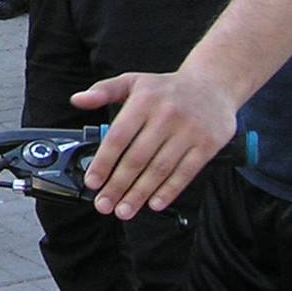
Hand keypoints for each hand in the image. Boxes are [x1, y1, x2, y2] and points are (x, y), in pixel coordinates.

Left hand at [73, 65, 237, 218]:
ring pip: (160, 169)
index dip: (104, 162)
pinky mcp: (207, 144)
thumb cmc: (168, 88)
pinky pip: (185, 172)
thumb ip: (104, 90)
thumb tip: (77, 100)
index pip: (118, 136)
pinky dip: (169, 190)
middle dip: (118, 185)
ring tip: (124, 210)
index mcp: (144, 100)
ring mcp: (189, 130)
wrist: (214, 84)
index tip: (92, 182)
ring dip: (139, 193)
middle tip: (104, 204)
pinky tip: (154, 203)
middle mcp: (166, 115)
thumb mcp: (134, 81)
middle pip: (137, 158)